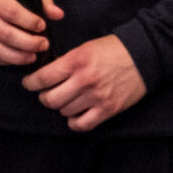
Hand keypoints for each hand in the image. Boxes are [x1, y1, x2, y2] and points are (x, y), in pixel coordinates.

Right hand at [0, 0, 62, 66]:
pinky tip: (17, 58)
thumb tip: (58, 14)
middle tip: (43, 45)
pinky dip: (5, 60)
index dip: (29, 22)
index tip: (42, 26)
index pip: (11, 12)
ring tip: (33, 56)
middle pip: (5, 34)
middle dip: (28, 43)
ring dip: (18, 57)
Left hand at [23, 35, 145, 132]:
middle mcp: (84, 80)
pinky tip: (75, 114)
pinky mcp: (108, 109)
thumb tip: (46, 74)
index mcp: (76, 61)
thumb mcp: (86, 48)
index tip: (29, 83)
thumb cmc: (113, 49)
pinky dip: (75, 121)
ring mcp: (96, 97)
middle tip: (47, 93)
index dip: (31, 83)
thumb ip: (67, 61)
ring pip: (65, 111)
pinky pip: (82, 124)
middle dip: (45, 97)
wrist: (143, 55)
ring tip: (66, 99)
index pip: (43, 78)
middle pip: (50, 99)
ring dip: (62, 107)